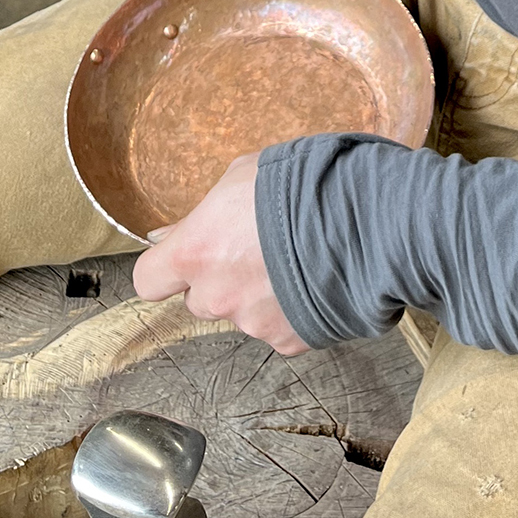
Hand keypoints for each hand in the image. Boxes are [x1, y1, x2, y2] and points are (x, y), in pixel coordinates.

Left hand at [133, 154, 308, 354]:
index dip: (164, 270)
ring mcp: (253, 323)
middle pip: (199, 300)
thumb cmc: (304, 187)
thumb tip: (167, 235)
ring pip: (242, 316)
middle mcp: (217, 296)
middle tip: (253, 251)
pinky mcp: (289, 340)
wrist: (367, 219)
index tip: (178, 261)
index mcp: (195, 253)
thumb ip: (199, 216)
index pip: (149, 280)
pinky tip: (312, 282)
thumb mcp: (240, 177)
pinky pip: (279, 330)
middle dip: (219, 281)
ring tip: (293, 263)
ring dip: (257, 296)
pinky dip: (290, 313)